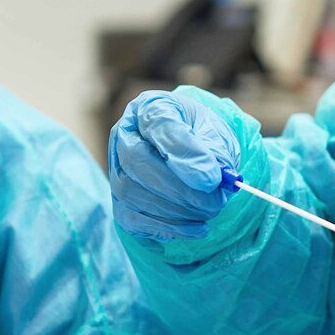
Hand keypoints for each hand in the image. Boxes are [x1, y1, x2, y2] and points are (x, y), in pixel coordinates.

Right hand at [109, 90, 239, 241]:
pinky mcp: (119, 200)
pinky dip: (168, 227)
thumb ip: (215, 151)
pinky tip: (197, 228)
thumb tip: (209, 180)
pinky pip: (134, 219)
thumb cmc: (204, 138)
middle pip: (137, 161)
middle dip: (180, 189)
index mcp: (151, 107)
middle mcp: (125, 134)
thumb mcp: (218, 135)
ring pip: (132, 192)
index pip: (159, 124)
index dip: (184, 152)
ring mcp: (116, 169)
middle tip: (215, 202)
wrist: (196, 157)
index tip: (212, 178)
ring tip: (210, 211)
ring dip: (176, 210)